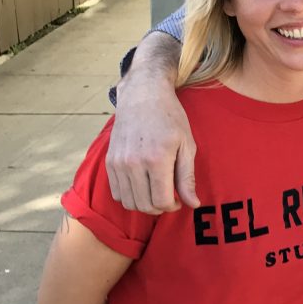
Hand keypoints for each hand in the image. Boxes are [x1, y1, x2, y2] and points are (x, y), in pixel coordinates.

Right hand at [104, 33, 197, 213]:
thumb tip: (193, 203)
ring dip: (144, 204)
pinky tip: (142, 185)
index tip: (179, 200)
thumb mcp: (187, 145)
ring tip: (156, 192)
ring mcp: (118, 163)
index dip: (173, 206)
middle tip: (169, 197)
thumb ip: (187, 177)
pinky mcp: (109, 162)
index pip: (161, 201)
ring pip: (128, 202)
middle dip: (160, 208)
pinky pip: (117, 193)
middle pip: (144, 205)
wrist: (143, 96)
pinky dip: (130, 196)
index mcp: (157, 159)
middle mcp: (134, 164)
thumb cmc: (170, 118)